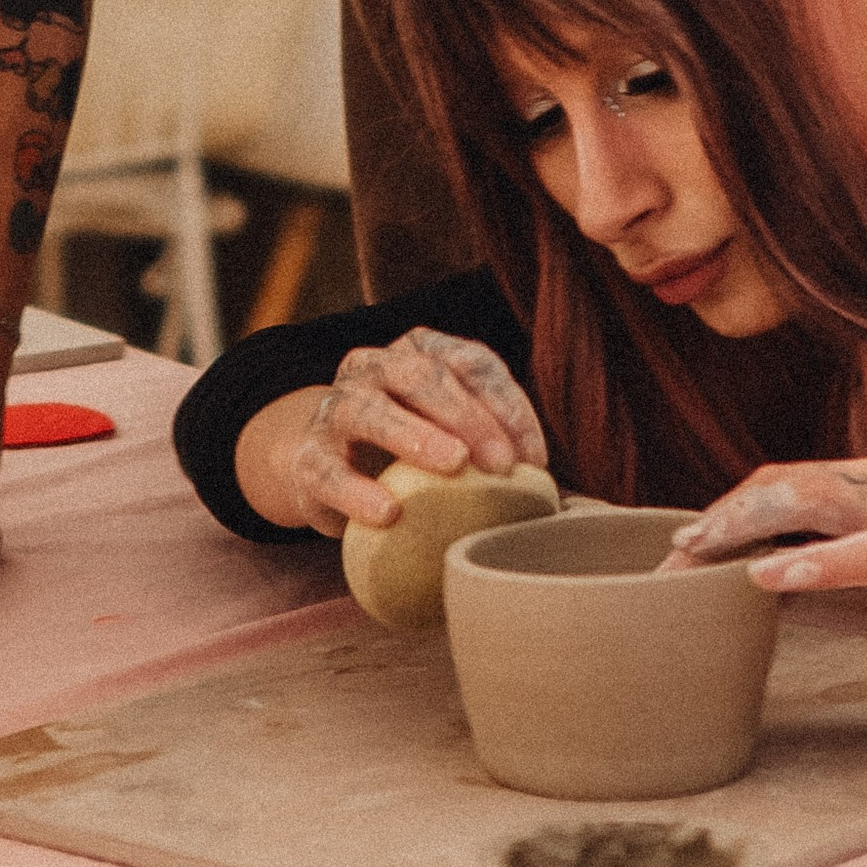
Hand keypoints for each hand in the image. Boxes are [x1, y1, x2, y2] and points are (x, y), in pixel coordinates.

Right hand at [280, 329, 547, 538]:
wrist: (323, 470)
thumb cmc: (408, 454)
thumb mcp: (450, 435)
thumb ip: (491, 448)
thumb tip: (558, 494)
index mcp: (418, 353)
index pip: (469, 362)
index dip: (506, 404)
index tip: (534, 458)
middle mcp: (373, 368)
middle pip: (421, 375)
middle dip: (468, 415)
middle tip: (502, 463)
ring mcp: (335, 408)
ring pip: (370, 409)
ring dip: (415, 434)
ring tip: (452, 465)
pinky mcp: (308, 459)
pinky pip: (329, 471)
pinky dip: (358, 491)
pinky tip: (389, 513)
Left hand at [662, 453, 866, 708]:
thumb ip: (830, 588)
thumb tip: (759, 595)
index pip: (791, 481)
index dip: (734, 508)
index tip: (687, 542)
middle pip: (788, 481)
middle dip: (724, 514)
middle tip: (674, 551)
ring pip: (813, 498)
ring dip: (746, 525)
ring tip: (698, 553)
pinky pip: (860, 553)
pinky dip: (807, 563)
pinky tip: (764, 578)